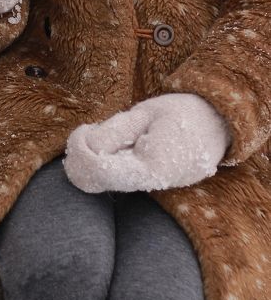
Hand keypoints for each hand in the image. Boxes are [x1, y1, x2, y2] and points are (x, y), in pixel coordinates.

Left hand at [64, 93, 230, 192]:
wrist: (219, 122)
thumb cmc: (183, 111)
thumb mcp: (146, 113)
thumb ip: (115, 132)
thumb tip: (87, 147)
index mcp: (152, 167)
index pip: (99, 171)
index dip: (80, 151)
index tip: (84, 129)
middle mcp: (152, 185)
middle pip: (95, 183)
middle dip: (81, 157)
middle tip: (89, 131)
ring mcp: (153, 188)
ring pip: (103, 185)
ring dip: (92, 161)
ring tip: (107, 135)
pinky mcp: (151, 185)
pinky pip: (117, 181)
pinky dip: (105, 165)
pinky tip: (117, 146)